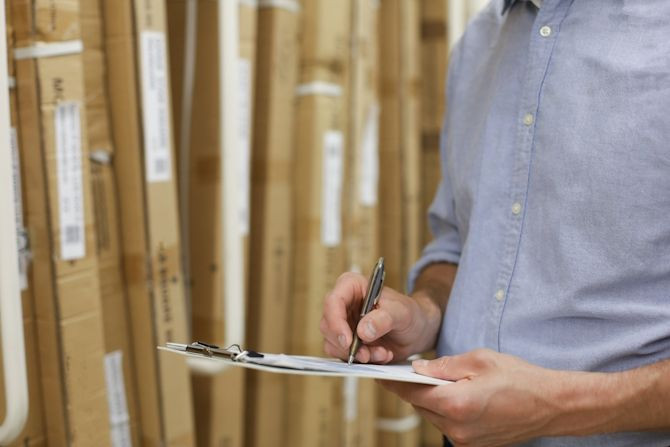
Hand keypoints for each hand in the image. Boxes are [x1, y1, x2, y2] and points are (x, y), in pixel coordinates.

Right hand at [319, 272, 441, 363]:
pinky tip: (381, 355)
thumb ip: (384, 319)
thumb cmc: (410, 314)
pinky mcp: (346, 341)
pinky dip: (361, 360)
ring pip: (333, 343)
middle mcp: (343, 304)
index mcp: (352, 286)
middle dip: (347, 345)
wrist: (417, 330)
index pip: (333, 301)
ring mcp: (343, 324)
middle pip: (328, 325)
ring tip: (382, 353)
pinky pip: (343, 355)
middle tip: (368, 354)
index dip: (336, 322)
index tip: (348, 341)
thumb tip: (362, 331)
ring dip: (357, 354)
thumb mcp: (402, 313)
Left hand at [380, 349, 573, 445]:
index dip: (395, 382)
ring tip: (436, 381)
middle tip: (412, 370)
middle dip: (414, 388)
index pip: (413, 392)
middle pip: (420, 405)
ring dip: (430, 399)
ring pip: (433, 415)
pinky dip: (445, 409)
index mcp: (456, 403)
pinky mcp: (473, 445)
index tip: (381, 374)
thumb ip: (444, 365)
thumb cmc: (519, 378)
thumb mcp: (479, 360)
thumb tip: (418, 368)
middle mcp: (457, 427)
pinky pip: (448, 424)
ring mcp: (465, 440)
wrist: (552, 405)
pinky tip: (454, 395)